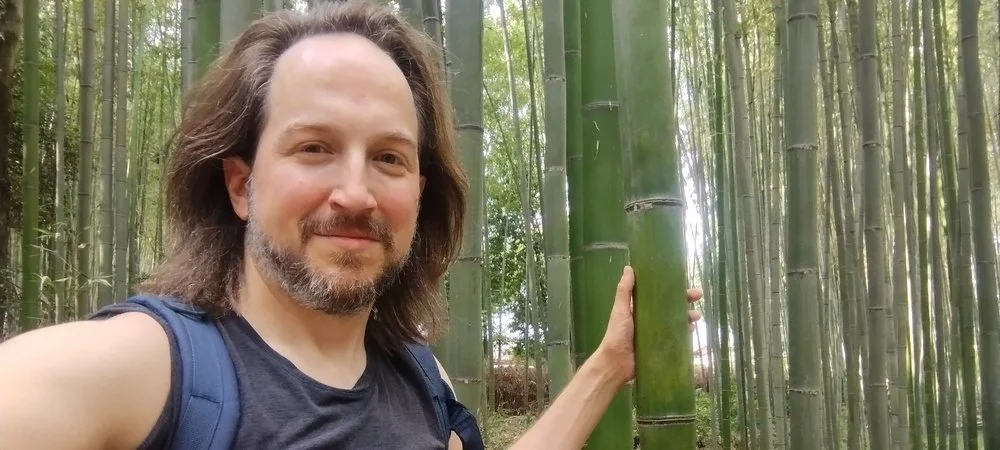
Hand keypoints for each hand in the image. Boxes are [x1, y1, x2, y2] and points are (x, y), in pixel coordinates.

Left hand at [593, 265, 701, 385]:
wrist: (617, 362)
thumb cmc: (617, 334)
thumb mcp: (620, 310)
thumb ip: (624, 290)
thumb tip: (629, 268)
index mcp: (641, 308)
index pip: (660, 294)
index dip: (673, 288)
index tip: (685, 281)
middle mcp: (651, 318)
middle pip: (672, 306)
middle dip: (686, 300)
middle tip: (698, 295)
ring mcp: (658, 332)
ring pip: (678, 320)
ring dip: (689, 316)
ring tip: (696, 316)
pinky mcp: (662, 345)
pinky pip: (677, 337)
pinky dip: (686, 332)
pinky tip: (692, 329)